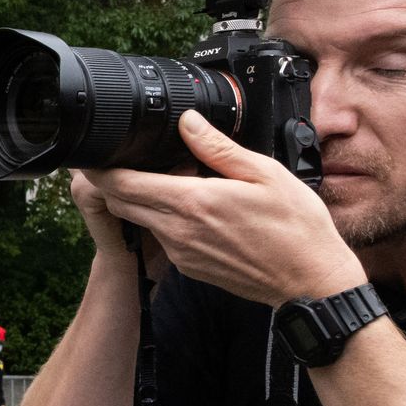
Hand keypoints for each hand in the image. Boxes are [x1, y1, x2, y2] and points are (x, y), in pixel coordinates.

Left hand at [85, 111, 365, 305]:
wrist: (310, 283)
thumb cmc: (296, 228)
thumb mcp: (264, 174)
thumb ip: (217, 148)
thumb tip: (187, 122)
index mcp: (192, 203)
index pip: (122, 185)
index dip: (101, 168)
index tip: (96, 153)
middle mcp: (178, 232)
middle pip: (120, 203)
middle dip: (113, 181)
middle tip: (123, 158)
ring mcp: (181, 253)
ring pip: (139, 219)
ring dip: (140, 199)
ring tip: (165, 177)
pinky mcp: (189, 267)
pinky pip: (162, 236)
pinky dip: (162, 218)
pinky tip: (189, 205)